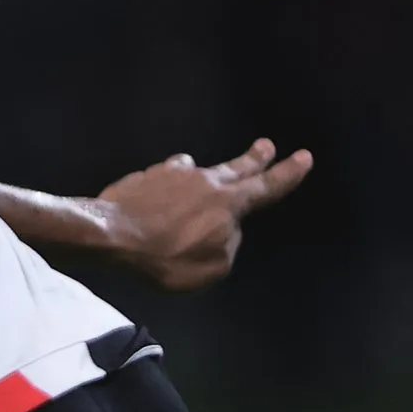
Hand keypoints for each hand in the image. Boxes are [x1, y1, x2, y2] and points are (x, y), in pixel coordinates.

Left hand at [93, 138, 311, 290]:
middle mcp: (204, 180)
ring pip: (194, 170)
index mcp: (228, 202)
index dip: (288, 173)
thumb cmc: (165, 256)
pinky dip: (167, 183)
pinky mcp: (144, 176)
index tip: (304, 156)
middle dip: (255, 157)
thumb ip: (228, 245)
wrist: (109, 234)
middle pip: (236, 167)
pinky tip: (158, 189)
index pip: (267, 187)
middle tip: (266, 144)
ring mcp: (171, 174)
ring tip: (198, 173)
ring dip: (200, 173)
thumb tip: (224, 228)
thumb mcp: (212, 266)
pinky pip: (164, 177)